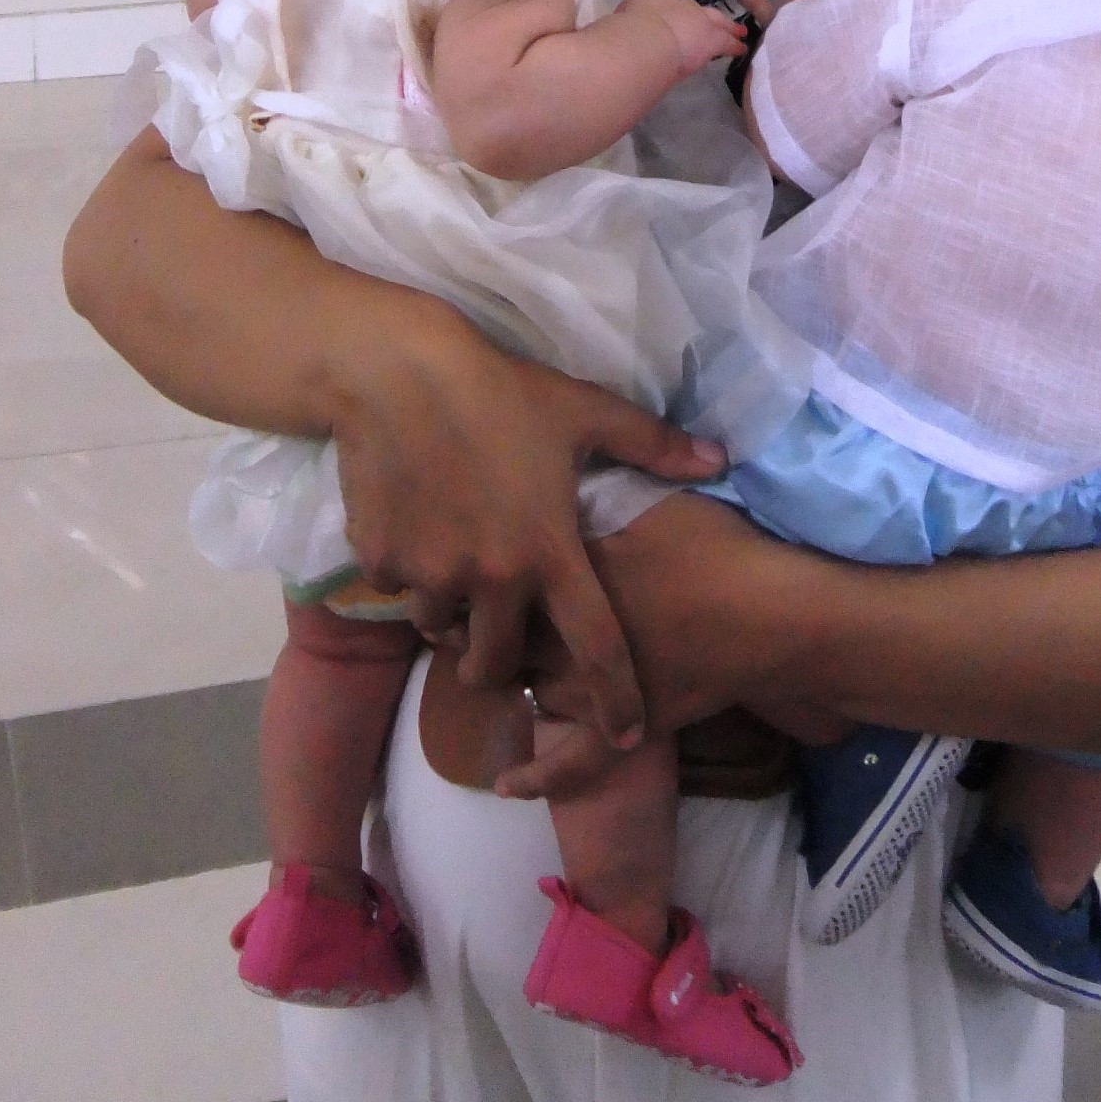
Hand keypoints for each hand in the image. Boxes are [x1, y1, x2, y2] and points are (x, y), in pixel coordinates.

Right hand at [331, 302, 727, 742]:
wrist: (396, 372)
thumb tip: (720, 460)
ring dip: (451, 617)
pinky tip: (416, 531)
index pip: (596, 647)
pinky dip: (407, 574)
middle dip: (501, 667)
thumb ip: (653, 445)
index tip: (630, 730)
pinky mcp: (380, 561)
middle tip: (502, 643)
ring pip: (441, 629)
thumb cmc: (501, 391)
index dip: (617, 698)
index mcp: (550, 552)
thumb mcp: (585, 412)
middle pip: (497, 666)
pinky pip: (396, 589)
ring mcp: (431, 575)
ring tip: (455, 576)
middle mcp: (491, 579)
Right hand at [618, 0, 745, 74]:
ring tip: (738, 32)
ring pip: (719, 23)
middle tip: (721, 21)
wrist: (650, 35)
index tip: (685, 22)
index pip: (676, 7)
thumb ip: (633, 17)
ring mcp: (701, 21)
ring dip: (728, 27)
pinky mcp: (713, 41)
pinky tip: (741, 49)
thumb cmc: (632, 25)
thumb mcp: (628, 14)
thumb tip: (628, 26)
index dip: (683, 15)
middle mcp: (683, 7)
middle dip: (712, 16)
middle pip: (702, 11)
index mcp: (661, 1)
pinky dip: (735, 45)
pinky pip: (728, 43)